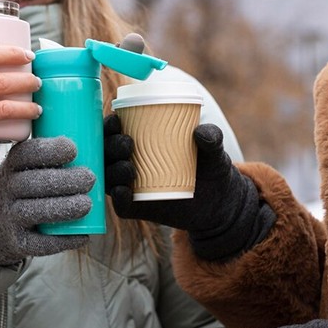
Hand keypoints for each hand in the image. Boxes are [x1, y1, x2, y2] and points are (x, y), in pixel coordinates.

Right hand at [0, 137, 93, 265]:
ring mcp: (9, 217)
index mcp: (12, 165)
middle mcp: (6, 189)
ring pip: (35, 212)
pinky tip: (82, 235)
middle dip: (65, 180)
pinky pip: (40, 243)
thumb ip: (51, 154)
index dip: (50, 150)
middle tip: (90, 178)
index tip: (73, 150)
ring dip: (64, 208)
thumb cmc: (25, 187)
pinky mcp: (17, 242)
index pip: (27, 154)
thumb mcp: (26, 167)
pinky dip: (63, 240)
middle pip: (34, 183)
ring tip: (87, 204)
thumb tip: (97, 137)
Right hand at [104, 118, 275, 260]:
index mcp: (139, 141)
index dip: (109, 124)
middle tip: (128, 143)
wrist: (219, 203)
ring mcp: (131, 186)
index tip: (117, 119)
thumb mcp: (213, 151)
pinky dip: (118, 199)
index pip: (114, 131)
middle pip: (107, 153)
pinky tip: (124, 192)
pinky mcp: (137, 208)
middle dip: (110, 146)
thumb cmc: (209, 167)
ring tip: (129, 169)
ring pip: (109, 178)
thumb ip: (212, 138)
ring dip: (112, 171)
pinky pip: (121, 205)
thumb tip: (201, 132)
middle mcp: (129, 162)